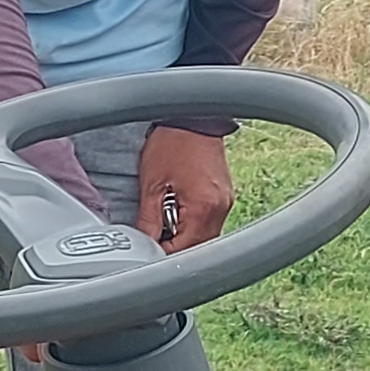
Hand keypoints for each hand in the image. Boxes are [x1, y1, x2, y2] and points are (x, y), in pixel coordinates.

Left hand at [141, 126, 236, 252]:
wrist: (193, 116)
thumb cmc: (172, 143)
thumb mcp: (152, 185)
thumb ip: (148, 221)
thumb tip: (143, 245)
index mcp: (204, 208)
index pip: (184, 251)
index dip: (162, 254)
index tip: (146, 251)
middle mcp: (221, 209)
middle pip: (198, 248)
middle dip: (174, 248)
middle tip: (153, 239)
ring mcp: (226, 203)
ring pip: (205, 238)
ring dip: (184, 238)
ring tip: (165, 223)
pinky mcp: (225, 196)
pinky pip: (210, 223)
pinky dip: (193, 225)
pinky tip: (179, 213)